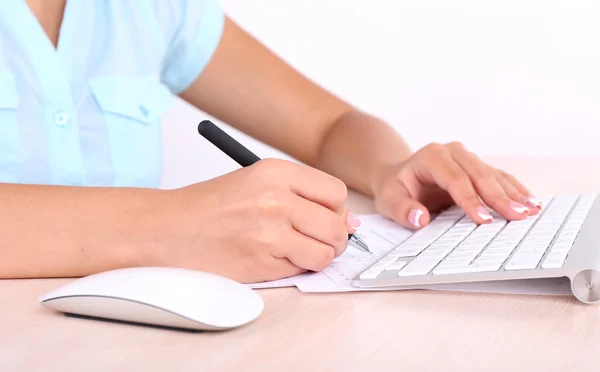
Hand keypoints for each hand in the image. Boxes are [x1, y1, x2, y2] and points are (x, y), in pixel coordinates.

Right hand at [158, 159, 357, 282]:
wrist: (169, 229)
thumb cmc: (212, 206)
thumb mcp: (257, 182)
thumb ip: (303, 195)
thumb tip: (351, 223)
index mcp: (276, 171)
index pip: (336, 192)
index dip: (335, 208)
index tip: (323, 215)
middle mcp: (276, 199)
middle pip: (336, 225)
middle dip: (332, 237)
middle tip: (314, 239)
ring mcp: (270, 233)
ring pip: (326, 253)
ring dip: (316, 256)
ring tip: (293, 250)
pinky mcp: (262, 263)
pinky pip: (301, 270)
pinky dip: (294, 268)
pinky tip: (272, 257)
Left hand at [372, 142, 542, 228]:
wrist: (399, 176)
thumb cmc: (395, 188)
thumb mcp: (388, 200)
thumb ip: (401, 210)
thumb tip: (419, 219)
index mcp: (432, 156)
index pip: (455, 179)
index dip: (470, 199)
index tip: (483, 220)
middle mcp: (453, 152)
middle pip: (480, 175)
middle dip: (500, 197)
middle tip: (518, 217)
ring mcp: (468, 158)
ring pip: (494, 175)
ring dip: (513, 194)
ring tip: (531, 211)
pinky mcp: (478, 167)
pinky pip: (500, 178)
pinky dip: (515, 190)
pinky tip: (531, 202)